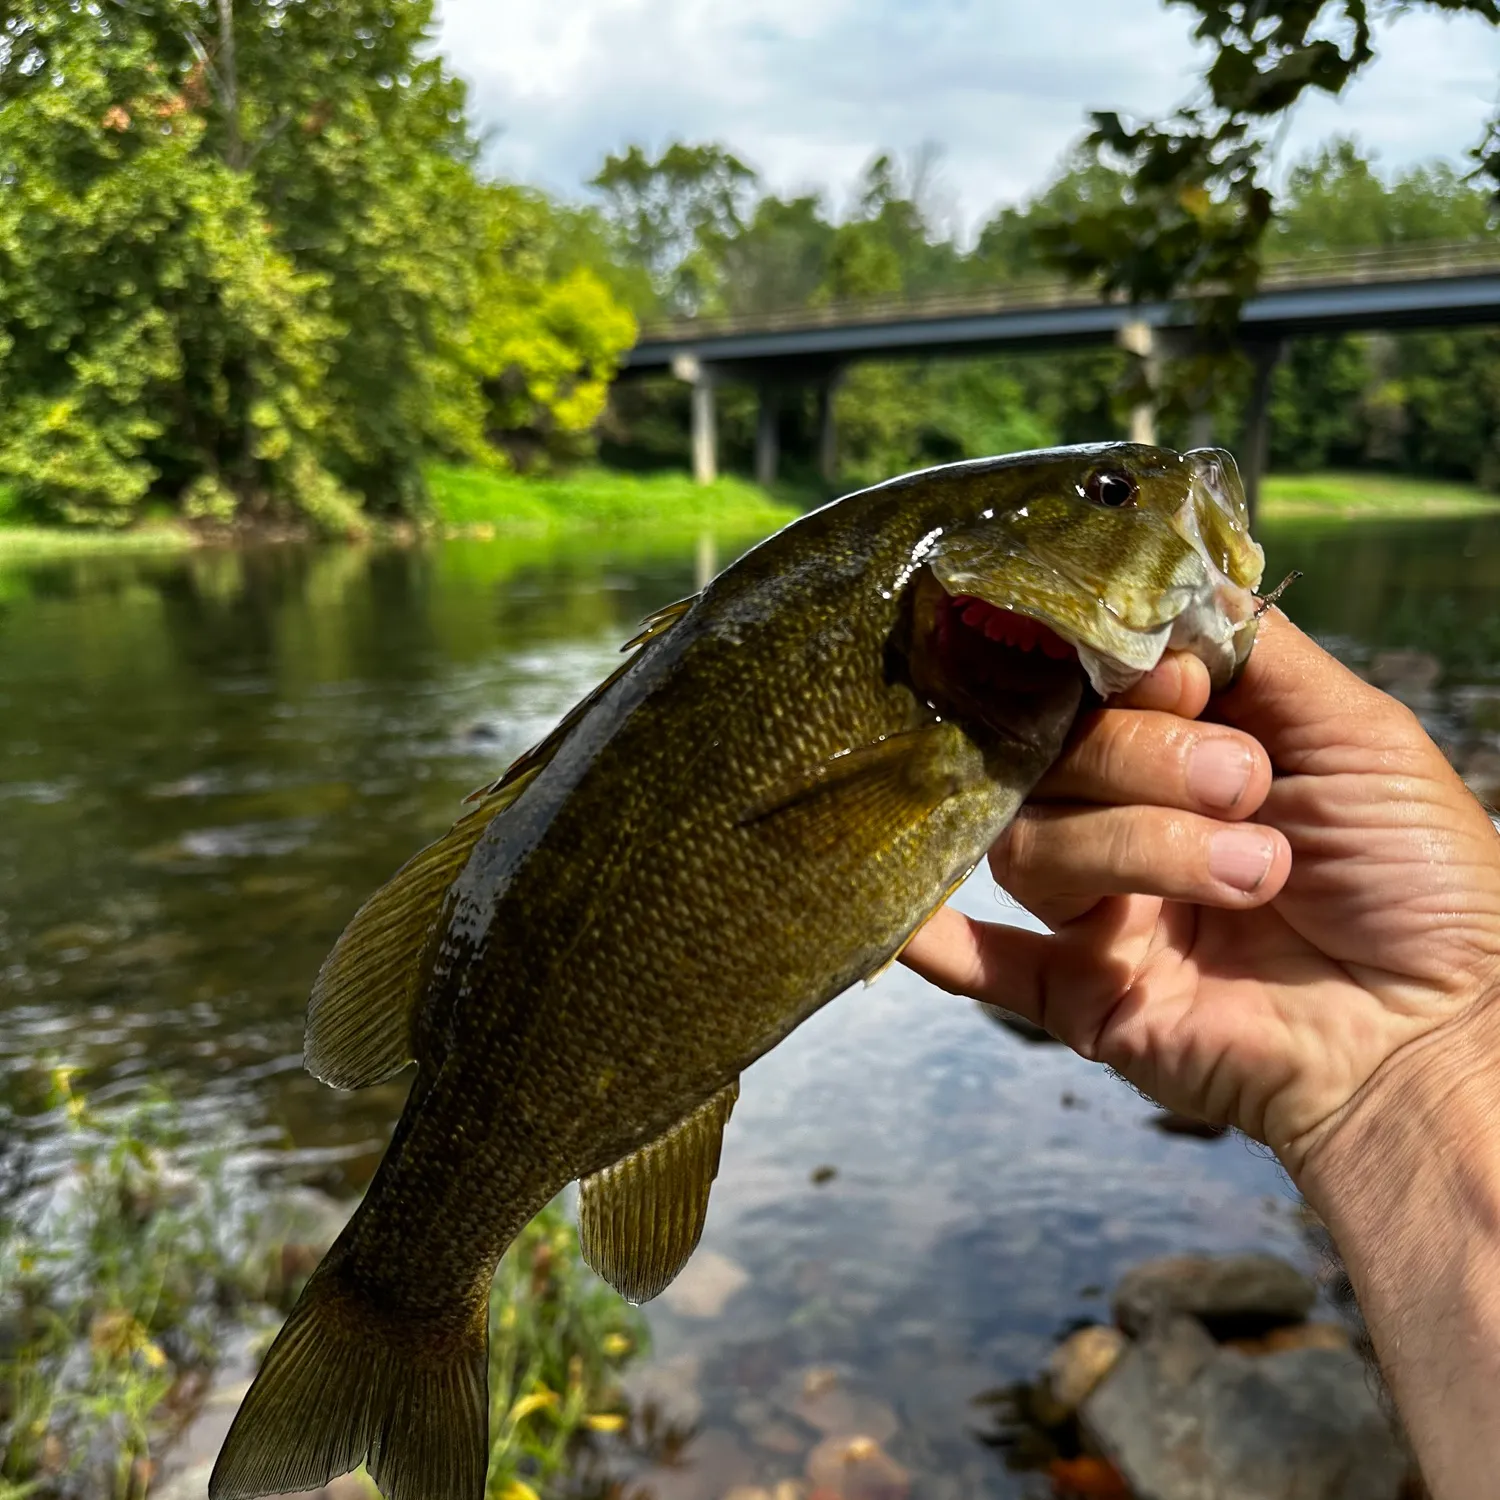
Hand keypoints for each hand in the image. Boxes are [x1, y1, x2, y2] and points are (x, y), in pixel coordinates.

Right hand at [902, 611, 1499, 1181]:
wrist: (1442, 1035)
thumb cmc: (1422, 880)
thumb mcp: (1357, 733)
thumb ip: (1257, 652)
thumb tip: (1166, 579)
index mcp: (1182, 753)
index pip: (1093, 687)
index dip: (1123, 678)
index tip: (1186, 686)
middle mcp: (1127, 820)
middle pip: (1051, 757)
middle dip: (1142, 762)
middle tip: (1243, 786)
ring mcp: (1100, 909)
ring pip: (1033, 844)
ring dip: (1137, 847)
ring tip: (1250, 873)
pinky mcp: (1084, 994)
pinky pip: (986, 967)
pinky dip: (939, 943)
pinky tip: (902, 921)